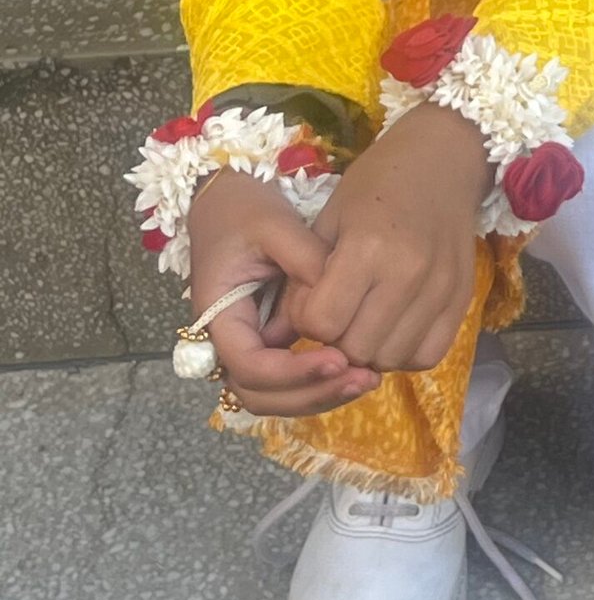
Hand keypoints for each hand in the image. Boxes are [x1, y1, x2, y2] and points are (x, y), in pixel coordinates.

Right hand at [187, 167, 379, 417]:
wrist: (227, 202)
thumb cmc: (244, 211)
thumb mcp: (274, 224)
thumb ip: (305, 258)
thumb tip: (340, 292)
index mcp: (219, 316)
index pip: (248, 366)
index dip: (292, 372)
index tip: (337, 357)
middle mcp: (229, 342)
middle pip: (260, 395)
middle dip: (310, 394)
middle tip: (363, 378)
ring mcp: (249, 346)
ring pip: (276, 396)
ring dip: (319, 396)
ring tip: (368, 378)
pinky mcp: (270, 342)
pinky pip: (289, 378)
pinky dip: (319, 383)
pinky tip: (358, 368)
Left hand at [288, 103, 488, 374]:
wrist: (443, 157)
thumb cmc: (377, 181)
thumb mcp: (331, 217)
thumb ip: (307, 276)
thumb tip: (288, 330)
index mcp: (367, 246)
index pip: (321, 323)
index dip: (306, 318)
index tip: (312, 298)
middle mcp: (408, 273)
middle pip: (356, 349)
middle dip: (337, 338)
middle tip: (339, 311)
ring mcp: (440, 288)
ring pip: (391, 359)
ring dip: (371, 349)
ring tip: (366, 318)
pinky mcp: (463, 298)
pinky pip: (428, 354)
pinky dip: (406, 351)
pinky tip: (396, 325)